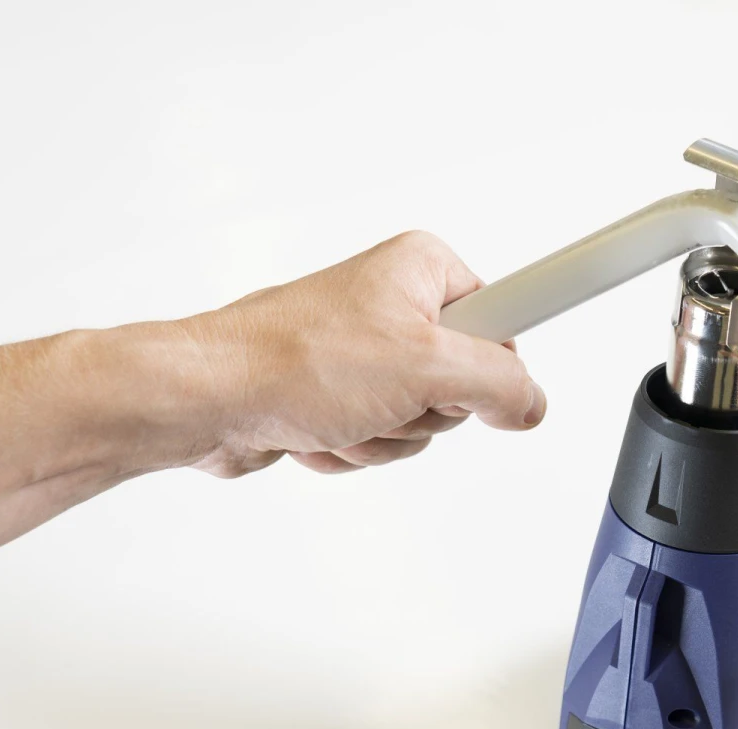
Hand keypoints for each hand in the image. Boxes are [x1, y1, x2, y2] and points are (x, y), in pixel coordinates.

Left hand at [0, 231, 542, 545]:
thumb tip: (532, 403)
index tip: (509, 375)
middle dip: (424, 412)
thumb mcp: (424, 369)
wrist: (205, 399)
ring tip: (342, 415)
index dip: (497, 365)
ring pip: (423, 421)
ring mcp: (369, 353)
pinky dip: (354, 447)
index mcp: (424, 271)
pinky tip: (320, 429)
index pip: (511, 317)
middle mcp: (398, 303)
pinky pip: (383, 438)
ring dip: (385, 436)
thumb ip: (498, 386)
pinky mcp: (342, 393)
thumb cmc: (288, 362)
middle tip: (387, 398)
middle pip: (467, 383)